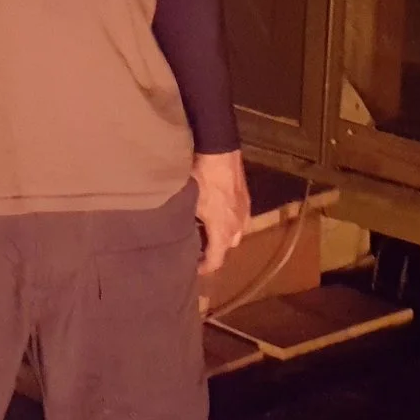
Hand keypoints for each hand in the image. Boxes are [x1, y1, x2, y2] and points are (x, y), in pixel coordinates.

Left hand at [191, 150, 250, 277]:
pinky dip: (230, 223)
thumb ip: (184, 222)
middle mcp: (237, 226)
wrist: (219, 150)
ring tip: (207, 232)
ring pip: (236, 234)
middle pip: (227, 249)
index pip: (216, 260)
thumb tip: (172, 234)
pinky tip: (218, 214)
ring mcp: (244, 212)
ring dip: (223, 237)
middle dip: (213, 252)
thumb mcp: (186, 201)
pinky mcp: (246, 200)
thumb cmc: (200, 176)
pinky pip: (240, 220)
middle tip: (197, 248)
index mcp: (222, 230)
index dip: (204, 269)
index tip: (193, 269)